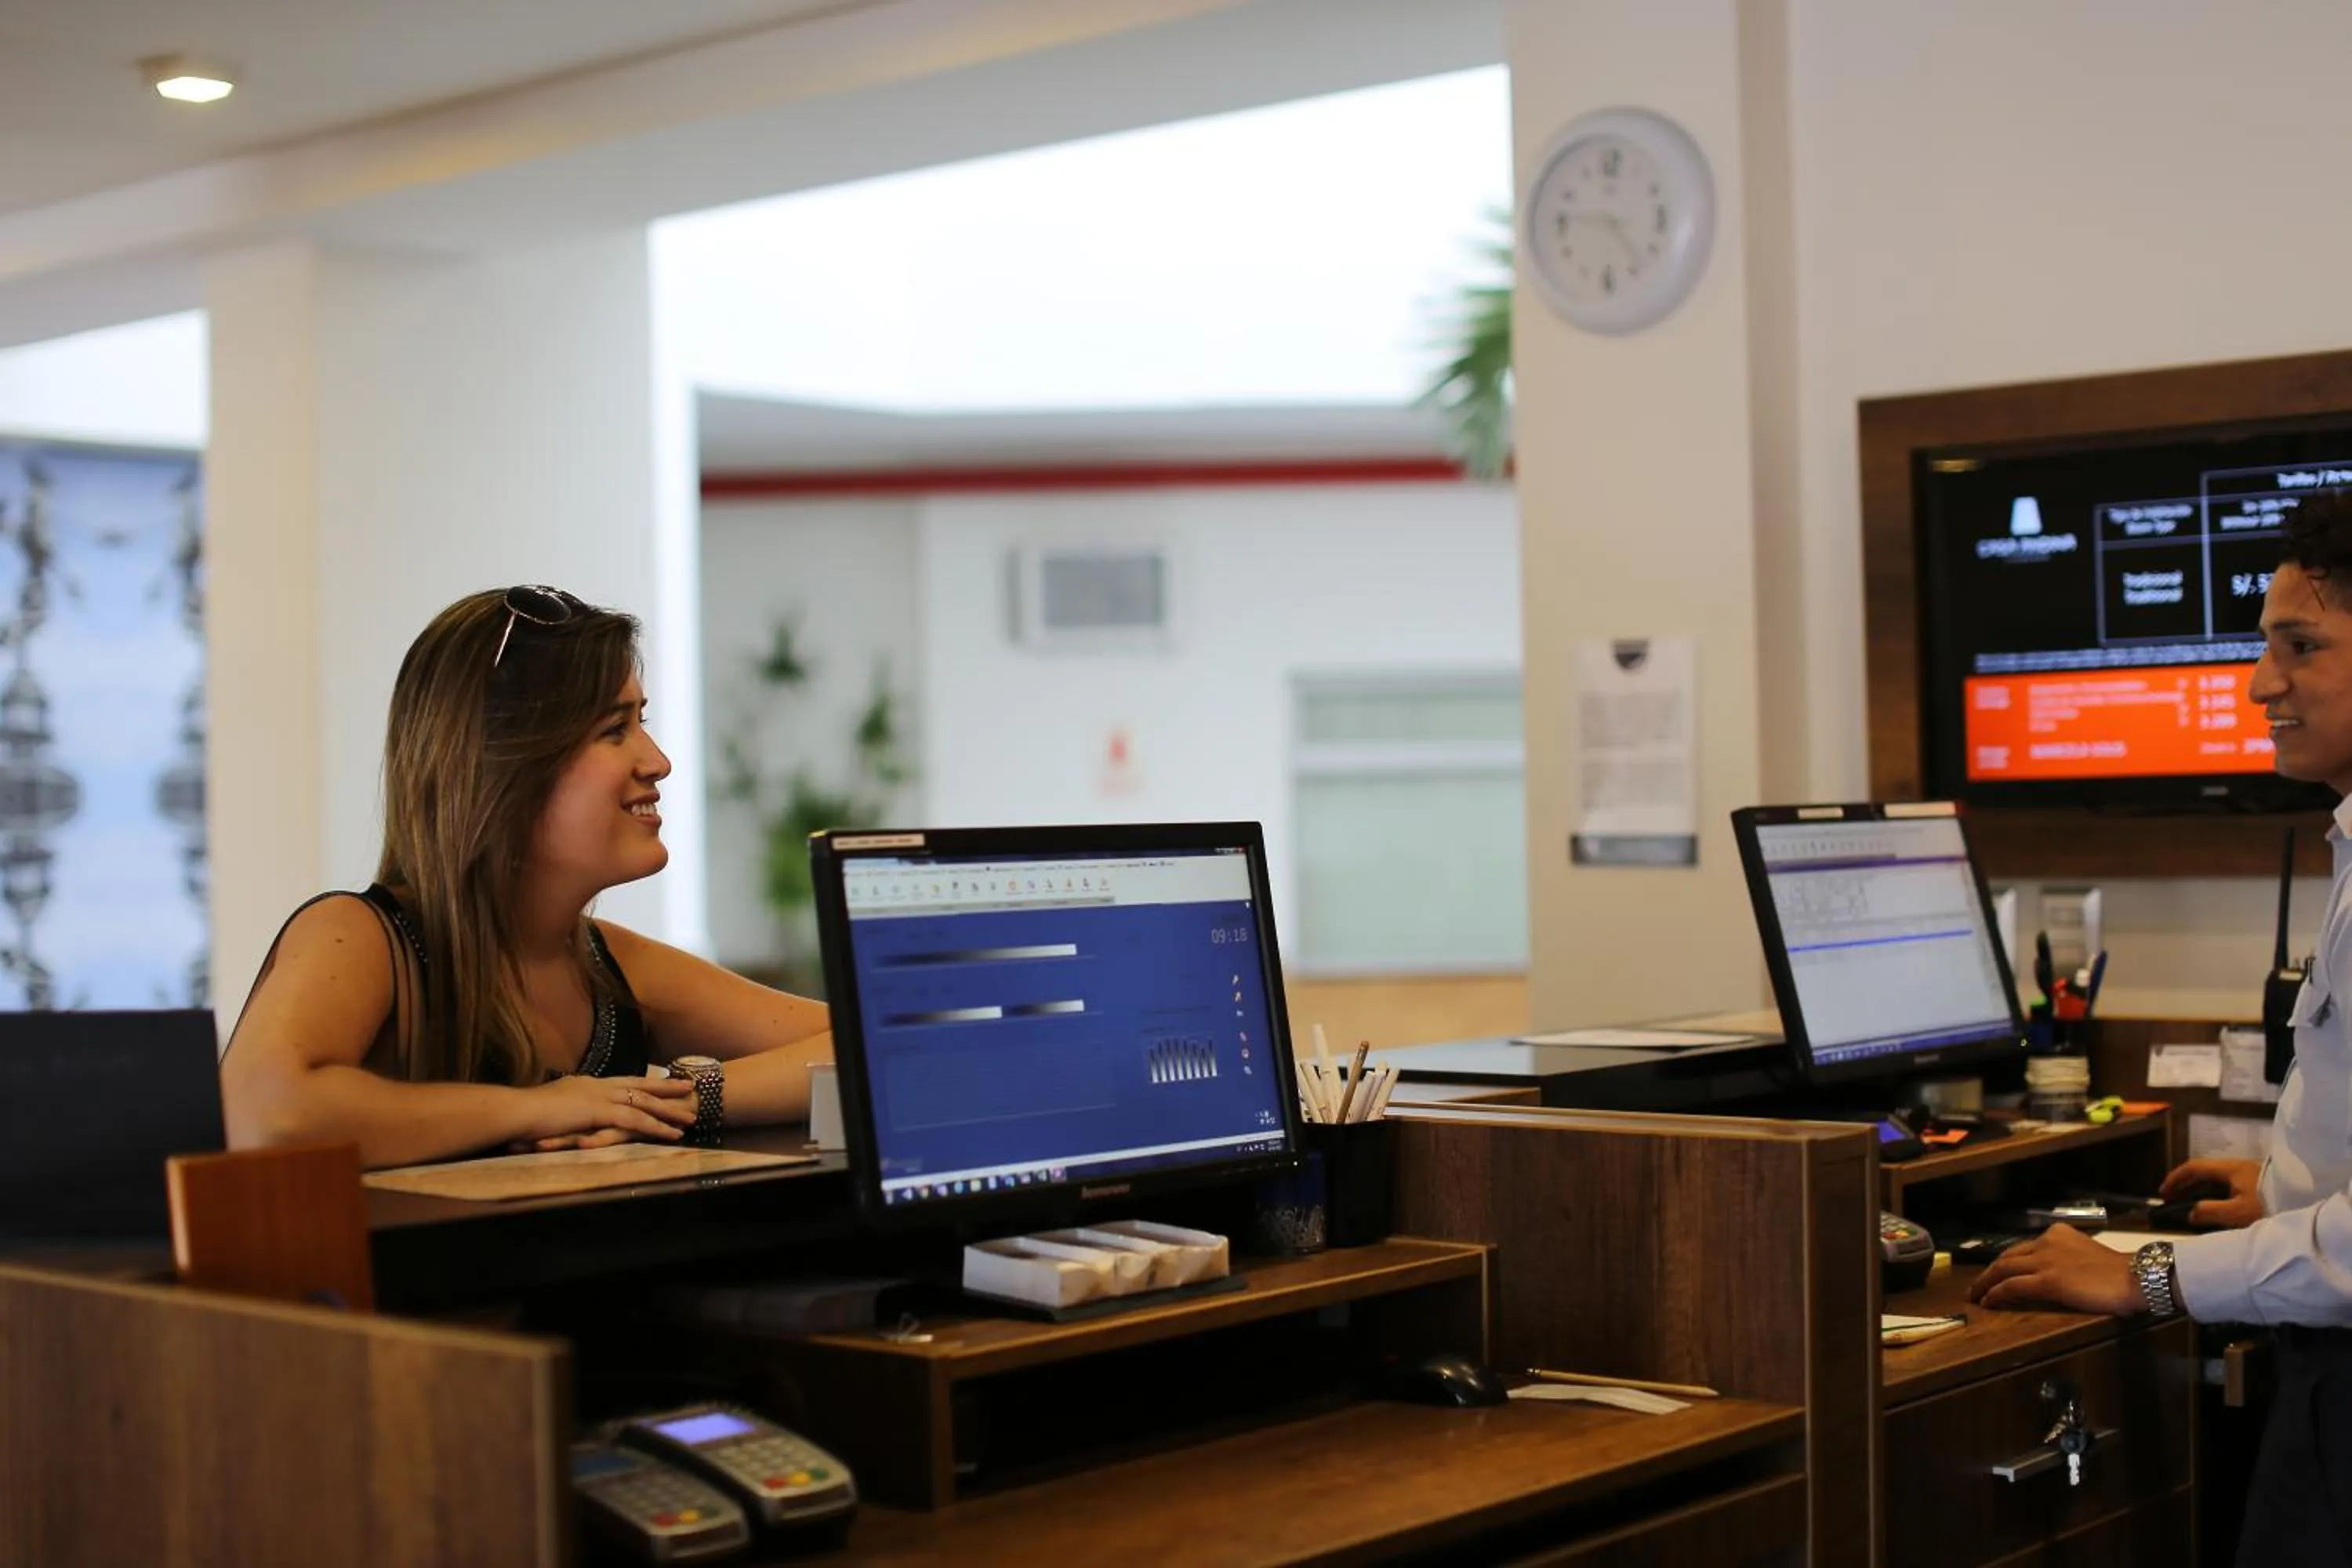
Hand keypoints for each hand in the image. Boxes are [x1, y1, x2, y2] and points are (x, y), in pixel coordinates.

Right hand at [517, 1073, 694, 1145]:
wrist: (515, 1111)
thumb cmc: (524, 1113)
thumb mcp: (549, 1105)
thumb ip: (565, 1106)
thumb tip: (569, 1110)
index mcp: (586, 1083)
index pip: (622, 1081)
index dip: (642, 1081)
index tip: (661, 1080)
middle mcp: (597, 1085)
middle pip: (639, 1084)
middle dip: (665, 1087)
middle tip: (689, 1086)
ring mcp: (599, 1096)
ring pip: (643, 1102)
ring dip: (668, 1111)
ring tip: (690, 1117)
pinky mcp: (600, 1112)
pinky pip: (635, 1119)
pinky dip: (656, 1126)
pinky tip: (671, 1134)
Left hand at [1967, 1224, 2146, 1315]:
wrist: (2135, 1277)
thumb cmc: (2120, 1273)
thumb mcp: (2088, 1256)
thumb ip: (2069, 1259)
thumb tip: (2060, 1275)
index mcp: (2058, 1234)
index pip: (2024, 1248)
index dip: (2007, 1261)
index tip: (1998, 1271)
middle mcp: (2047, 1242)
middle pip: (2008, 1256)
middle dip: (1990, 1271)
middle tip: (1977, 1285)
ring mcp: (2045, 1261)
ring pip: (2003, 1269)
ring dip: (1985, 1283)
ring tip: (1975, 1295)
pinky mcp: (2047, 1281)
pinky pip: (2012, 1287)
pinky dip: (1996, 1294)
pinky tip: (1988, 1301)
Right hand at [2159, 1158, 2263, 1227]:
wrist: (2304, 1204)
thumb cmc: (2269, 1206)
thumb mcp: (2237, 1213)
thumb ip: (2209, 1212)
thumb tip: (2190, 1213)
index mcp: (2230, 1169)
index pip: (2194, 1167)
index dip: (2175, 1178)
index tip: (2162, 1193)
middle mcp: (2238, 1167)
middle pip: (2204, 1171)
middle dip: (2184, 1183)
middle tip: (2171, 1198)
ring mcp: (2248, 1175)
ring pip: (2216, 1178)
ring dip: (2198, 1189)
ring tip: (2188, 1203)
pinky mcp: (2257, 1185)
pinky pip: (2226, 1184)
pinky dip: (2212, 1192)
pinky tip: (2212, 1205)